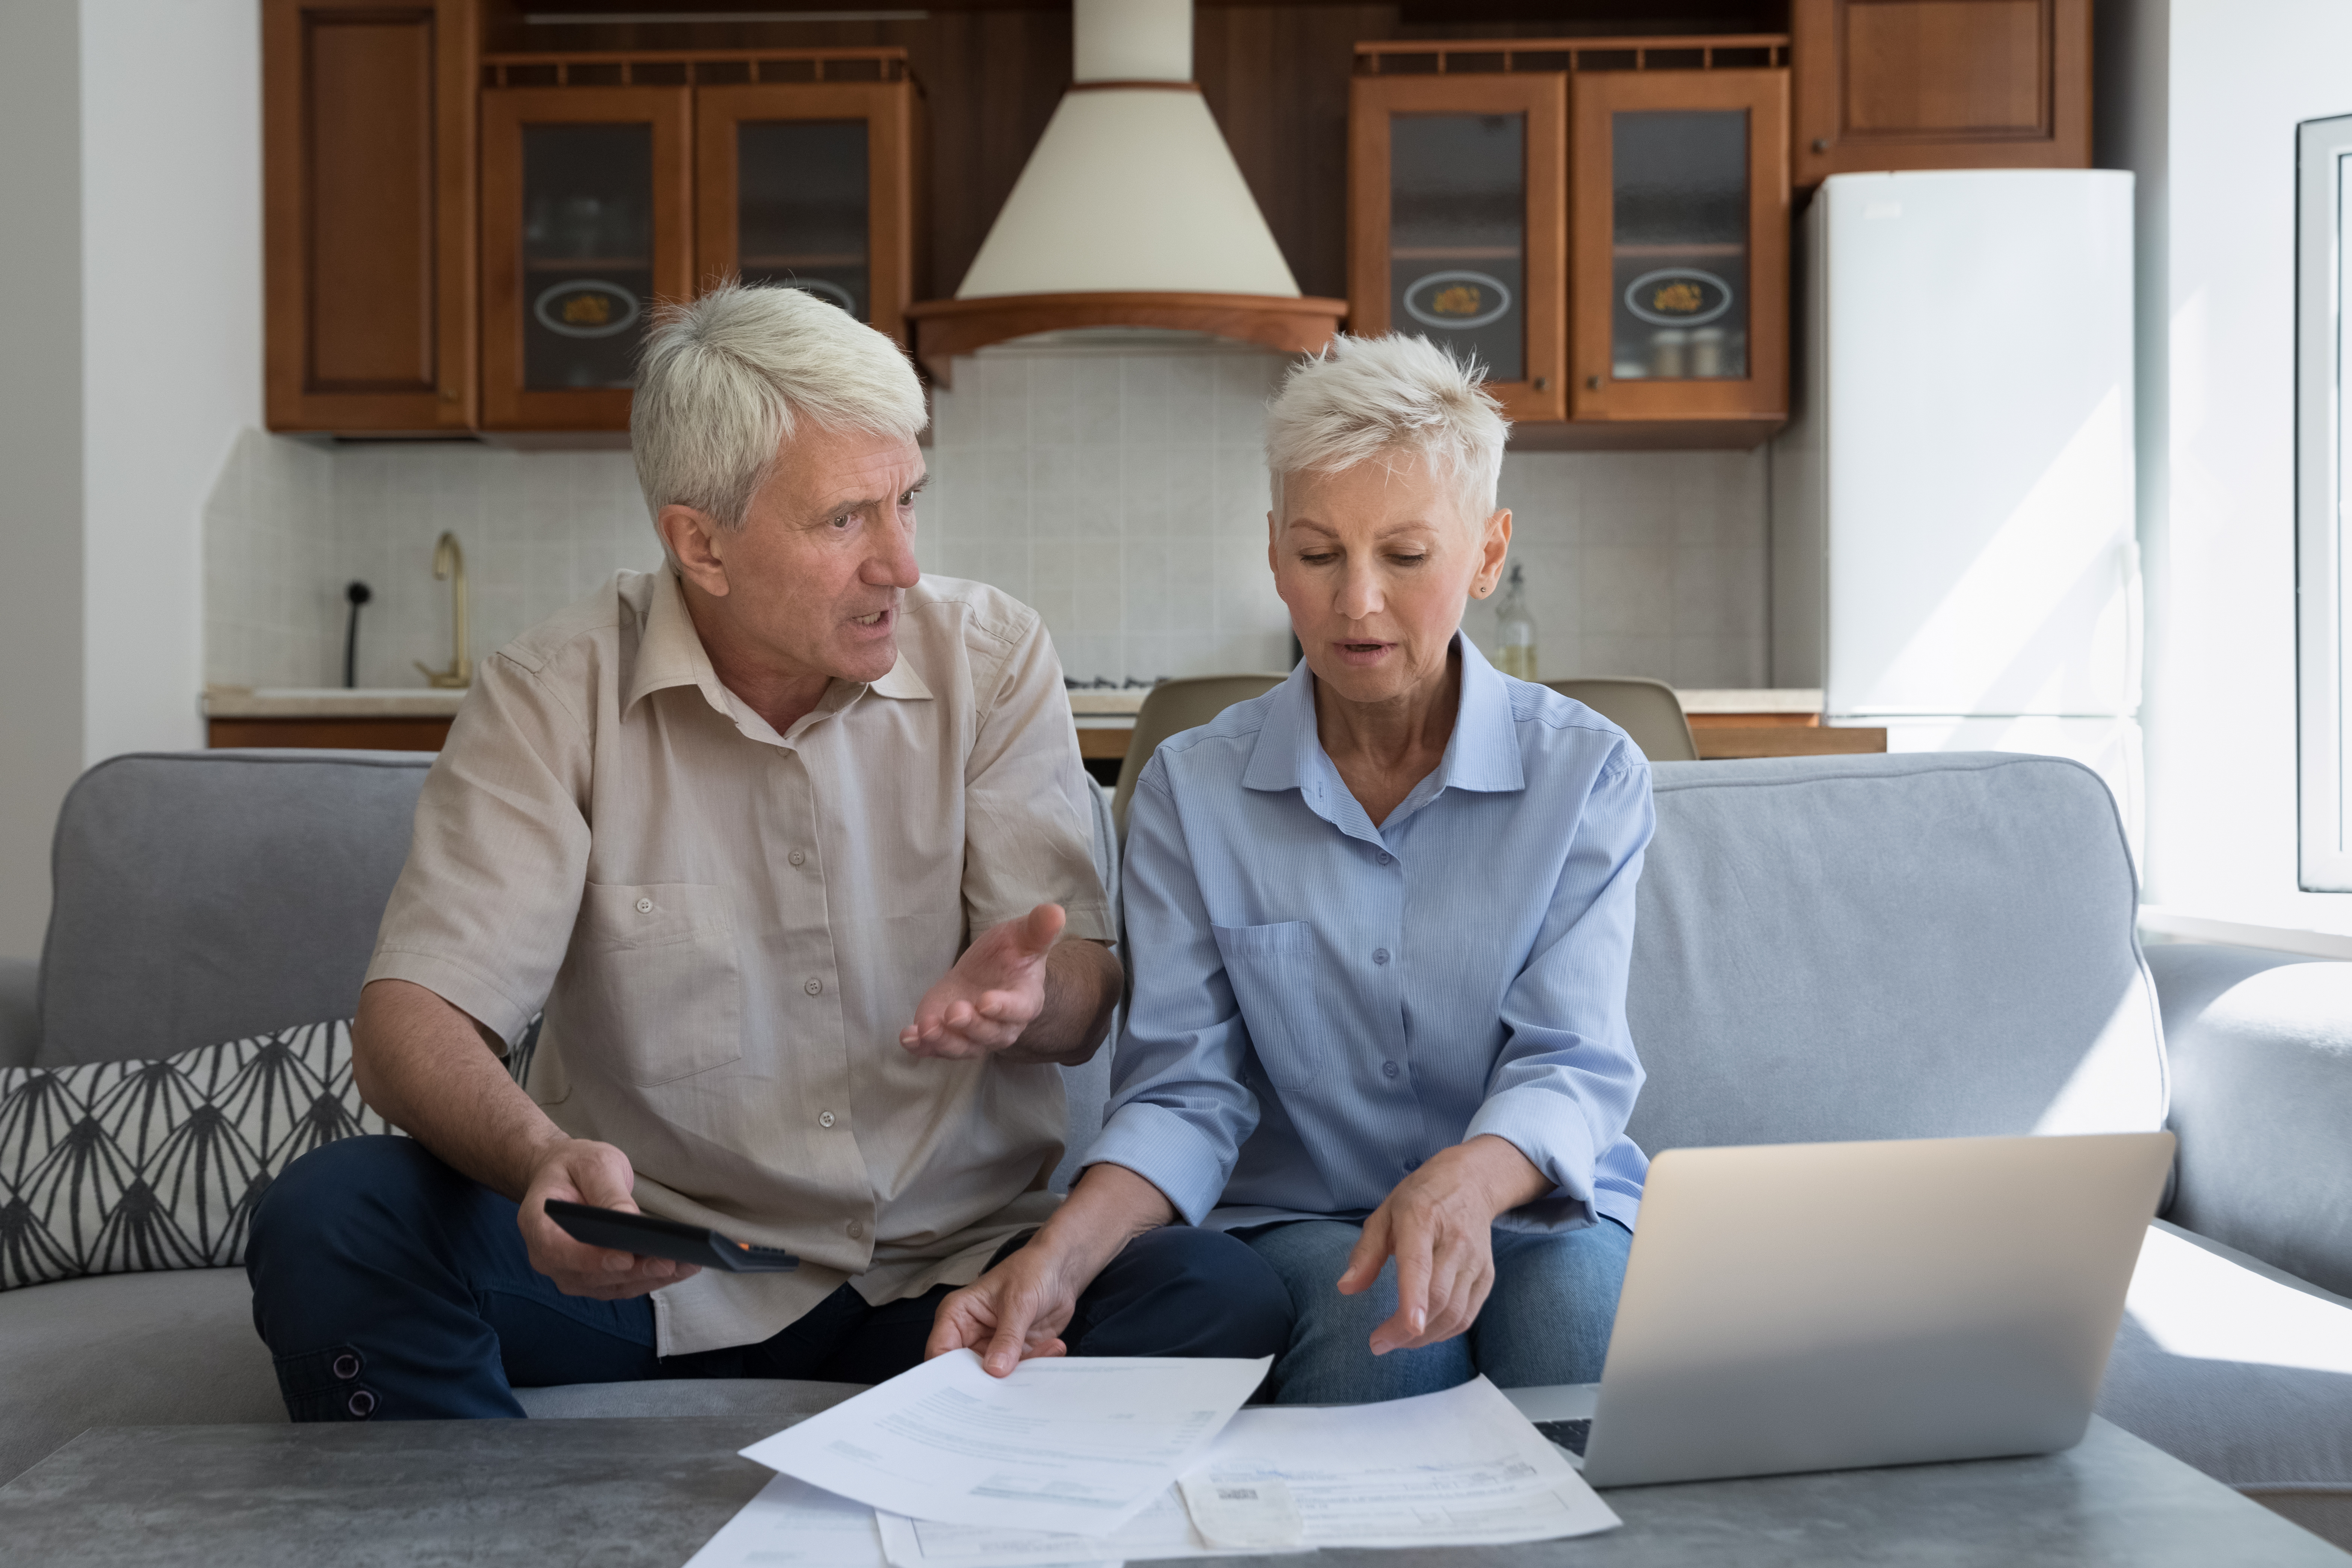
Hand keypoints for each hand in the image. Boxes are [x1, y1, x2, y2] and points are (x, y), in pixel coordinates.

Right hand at [517, 1137, 701, 1299]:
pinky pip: (623, 1285)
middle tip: (670, 1262)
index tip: (625, 1258)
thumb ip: (607, 1192)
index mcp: (537, 1224)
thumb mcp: (593, 1164)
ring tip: (686, 1265)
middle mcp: (548, 1258)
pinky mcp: (594, 1279)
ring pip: (611, 1286)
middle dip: (633, 1271)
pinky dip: (651, 1279)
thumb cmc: (576, 1166)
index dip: (591, 1259)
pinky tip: (681, 1268)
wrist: (564, 1176)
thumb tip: (629, 1221)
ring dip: (649, 1279)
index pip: (558, 1250)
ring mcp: (571, 1273)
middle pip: (590, 1275)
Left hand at [900, 904, 1064, 1058]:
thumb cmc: (1009, 955)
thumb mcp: (1021, 936)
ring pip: (962, 1047)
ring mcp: (973, 1036)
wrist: (986, 973)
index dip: (1003, 1008)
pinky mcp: (948, 1037)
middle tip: (954, 1011)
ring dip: (944, 1041)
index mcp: (1025, 1000)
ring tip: (926, 1028)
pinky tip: (907, 1037)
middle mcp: (1002, 1026)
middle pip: (988, 1034)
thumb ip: (1037, 929)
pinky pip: (935, 1050)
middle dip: (970, 1025)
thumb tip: (1057, 911)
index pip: (1018, 1009)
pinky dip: (921, 1047)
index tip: (985, 1001)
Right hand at [926, 1239, 1080, 1376]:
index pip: (940, 1351)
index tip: (966, 1391)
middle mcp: (971, 1335)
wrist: (1060, 1268)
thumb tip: (995, 1371)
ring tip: (1040, 1361)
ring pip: (996, 1377)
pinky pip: (1021, 1372)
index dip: (947, 1375)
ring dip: (1020, 1375)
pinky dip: (1037, 1366)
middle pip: (966, 1373)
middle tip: (1005, 1392)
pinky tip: (1053, 1348)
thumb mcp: (1018, 1301)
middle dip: (986, 1384)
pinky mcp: (1016, 1354)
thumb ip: (1007, 1337)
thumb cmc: (1031, 1270)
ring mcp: (993, 1347)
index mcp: (958, 1315)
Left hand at [1338, 1137, 1546, 1354]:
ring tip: (1398, 1340)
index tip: (1410, 1327)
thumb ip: (1365, 1252)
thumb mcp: (1384, 1214)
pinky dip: (1445, 1331)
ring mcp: (1475, 1260)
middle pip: (1439, 1298)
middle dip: (1407, 1332)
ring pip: (1456, 1312)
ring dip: (1425, 1337)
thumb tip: (1346, 1288)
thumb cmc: (1420, 1199)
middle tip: (1379, 1343)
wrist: (1470, 1181)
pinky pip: (1468, 1314)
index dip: (1415, 1299)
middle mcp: (1454, 1241)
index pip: (1420, 1265)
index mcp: (1422, 1220)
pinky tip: (1424, 1333)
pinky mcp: (1486, 1274)